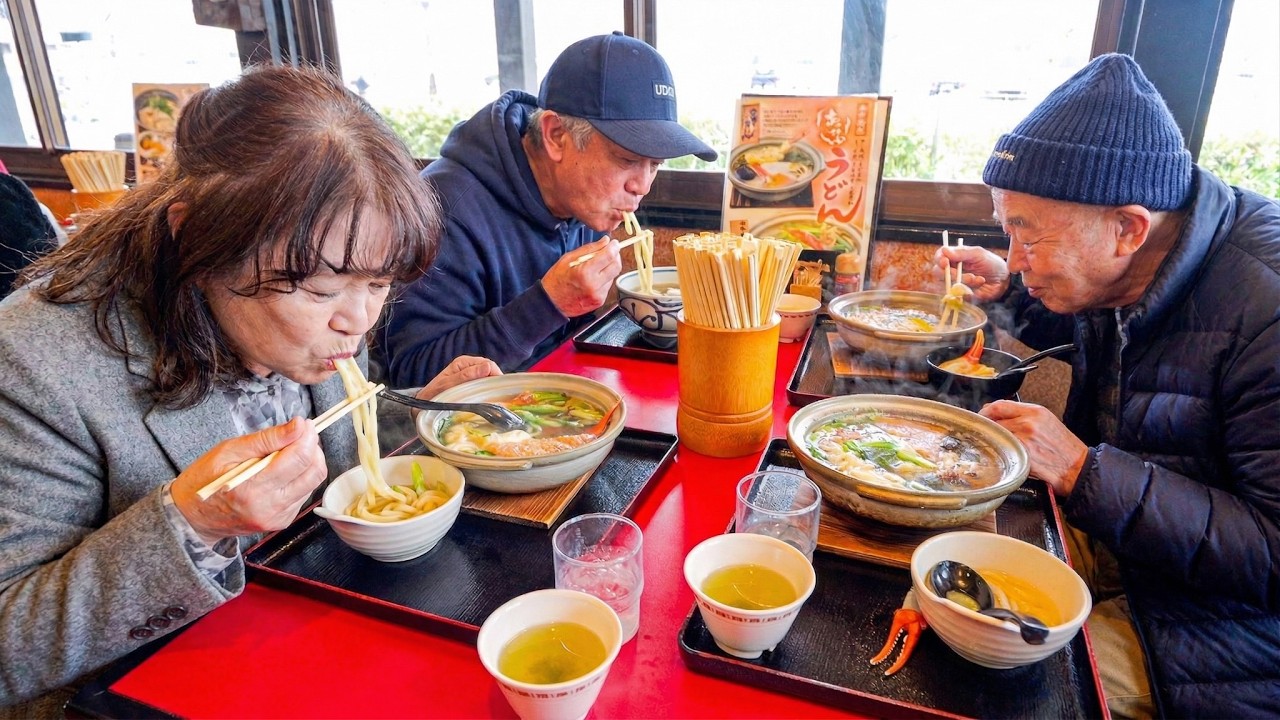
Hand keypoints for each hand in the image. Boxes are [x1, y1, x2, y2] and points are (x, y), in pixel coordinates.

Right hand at [171, 417, 327, 545]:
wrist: (193, 518)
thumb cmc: (205, 480)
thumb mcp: (229, 451)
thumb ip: (267, 439)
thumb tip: (298, 426)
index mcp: (253, 488)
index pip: (299, 458)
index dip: (307, 436)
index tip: (303, 424)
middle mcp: (270, 507)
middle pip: (314, 471)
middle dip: (313, 448)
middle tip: (298, 435)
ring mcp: (278, 517)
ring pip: (313, 482)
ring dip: (308, 462)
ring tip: (286, 452)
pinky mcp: (282, 521)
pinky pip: (304, 493)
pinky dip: (299, 477)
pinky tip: (282, 471)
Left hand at [419, 355, 501, 399]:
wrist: (422, 405)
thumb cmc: (433, 395)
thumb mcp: (448, 385)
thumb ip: (467, 376)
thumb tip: (487, 366)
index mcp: (464, 362)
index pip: (489, 365)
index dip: (496, 377)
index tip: (498, 393)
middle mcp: (469, 366)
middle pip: (491, 372)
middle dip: (494, 384)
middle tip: (495, 400)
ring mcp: (470, 376)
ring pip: (489, 380)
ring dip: (491, 389)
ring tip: (490, 402)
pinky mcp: (471, 385)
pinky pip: (484, 386)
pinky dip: (487, 393)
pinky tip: (485, 401)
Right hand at [543, 236, 622, 316]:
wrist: (551, 303)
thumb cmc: (556, 280)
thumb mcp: (568, 258)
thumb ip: (589, 249)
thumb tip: (605, 241)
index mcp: (585, 272)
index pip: (609, 256)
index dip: (614, 247)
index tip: (614, 243)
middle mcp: (594, 285)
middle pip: (616, 266)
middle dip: (616, 256)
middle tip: (610, 251)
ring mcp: (598, 295)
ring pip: (613, 276)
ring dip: (609, 267)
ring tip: (597, 266)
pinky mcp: (599, 301)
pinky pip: (608, 285)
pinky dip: (605, 278)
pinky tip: (594, 278)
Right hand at [934, 244, 1010, 302]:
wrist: (1003, 281)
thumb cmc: (992, 264)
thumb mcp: (978, 254)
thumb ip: (962, 253)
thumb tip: (944, 250)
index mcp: (954, 257)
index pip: (939, 257)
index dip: (939, 260)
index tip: (945, 262)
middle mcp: (951, 270)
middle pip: (938, 273)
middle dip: (953, 275)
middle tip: (969, 275)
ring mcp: (955, 283)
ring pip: (948, 285)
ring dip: (965, 282)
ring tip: (979, 280)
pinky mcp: (960, 295)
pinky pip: (957, 295)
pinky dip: (969, 292)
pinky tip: (979, 287)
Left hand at [979, 400, 1088, 496]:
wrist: (1077, 467)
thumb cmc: (1063, 447)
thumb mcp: (1047, 422)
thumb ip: (1023, 416)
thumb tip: (999, 416)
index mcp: (1035, 411)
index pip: (999, 405)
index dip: (986, 411)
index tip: (982, 416)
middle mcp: (1028, 422)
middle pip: (994, 420)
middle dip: (987, 427)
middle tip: (985, 433)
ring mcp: (1024, 439)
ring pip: (996, 436)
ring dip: (993, 441)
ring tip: (997, 445)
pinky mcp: (1022, 455)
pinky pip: (1002, 450)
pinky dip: (999, 452)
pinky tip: (1003, 455)